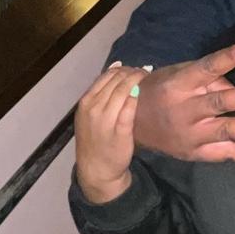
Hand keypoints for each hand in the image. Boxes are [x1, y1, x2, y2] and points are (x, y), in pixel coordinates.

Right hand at [75, 65, 145, 203]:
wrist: (96, 168)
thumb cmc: (96, 139)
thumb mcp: (91, 114)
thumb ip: (103, 92)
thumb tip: (118, 65)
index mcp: (86, 101)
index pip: (106, 75)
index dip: (124, 69)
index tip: (135, 70)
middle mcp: (94, 107)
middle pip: (117, 80)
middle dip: (133, 72)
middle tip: (146, 73)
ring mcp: (106, 118)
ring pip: (124, 89)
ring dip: (139, 80)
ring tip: (148, 80)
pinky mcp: (121, 129)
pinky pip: (131, 105)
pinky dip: (139, 96)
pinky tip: (146, 93)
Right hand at [130, 42, 234, 163]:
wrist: (131, 124)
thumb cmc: (161, 91)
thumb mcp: (178, 75)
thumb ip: (208, 77)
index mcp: (179, 85)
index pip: (205, 69)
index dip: (226, 58)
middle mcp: (184, 111)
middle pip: (217, 103)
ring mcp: (190, 135)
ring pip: (224, 132)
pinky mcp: (195, 154)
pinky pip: (225, 155)